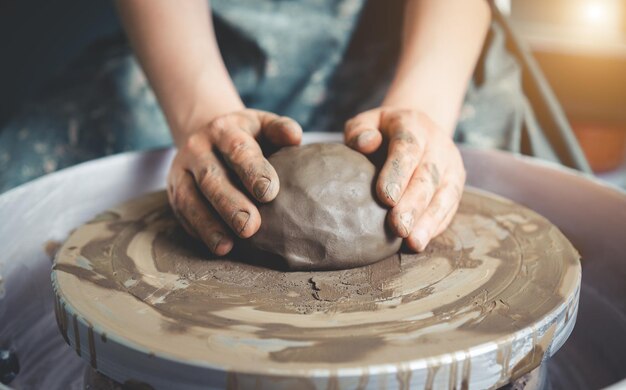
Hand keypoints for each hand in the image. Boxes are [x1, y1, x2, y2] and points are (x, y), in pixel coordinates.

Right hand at [167, 109, 301, 254]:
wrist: (205, 135)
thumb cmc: (245, 136)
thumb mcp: (262, 125)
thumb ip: (279, 129)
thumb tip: (295, 138)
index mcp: (224, 130)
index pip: (238, 150)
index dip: (253, 171)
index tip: (270, 194)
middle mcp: (198, 148)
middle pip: (211, 178)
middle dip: (229, 204)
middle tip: (250, 227)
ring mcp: (181, 170)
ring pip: (190, 198)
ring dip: (208, 224)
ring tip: (226, 246)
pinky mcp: (174, 190)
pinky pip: (182, 213)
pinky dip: (198, 230)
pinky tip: (215, 247)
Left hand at [345, 108, 464, 250]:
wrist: (417, 128)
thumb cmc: (382, 131)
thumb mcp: (367, 122)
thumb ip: (360, 131)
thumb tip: (366, 143)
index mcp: (413, 125)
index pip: (408, 148)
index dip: (398, 172)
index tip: (385, 197)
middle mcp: (437, 145)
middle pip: (427, 176)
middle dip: (413, 204)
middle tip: (398, 227)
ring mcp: (451, 165)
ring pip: (444, 194)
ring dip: (429, 220)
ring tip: (414, 242)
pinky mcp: (455, 184)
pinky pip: (449, 207)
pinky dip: (436, 225)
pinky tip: (422, 240)